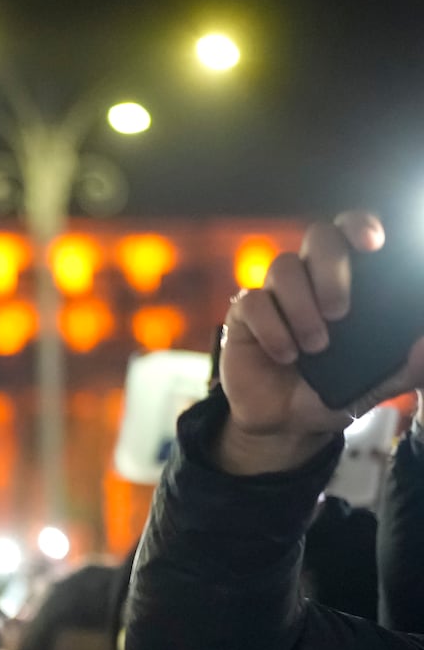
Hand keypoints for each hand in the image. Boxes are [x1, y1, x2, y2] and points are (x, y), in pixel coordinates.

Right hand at [217, 211, 423, 473]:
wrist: (282, 424)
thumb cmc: (328, 393)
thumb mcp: (375, 385)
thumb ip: (406, 368)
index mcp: (346, 282)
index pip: (351, 232)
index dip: (359, 226)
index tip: (372, 244)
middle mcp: (310, 278)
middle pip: (319, 236)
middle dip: (331, 268)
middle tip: (340, 312)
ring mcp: (275, 294)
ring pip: (285, 267)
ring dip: (302, 306)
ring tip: (315, 346)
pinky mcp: (244, 315)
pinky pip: (254, 302)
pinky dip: (273, 329)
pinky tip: (286, 354)